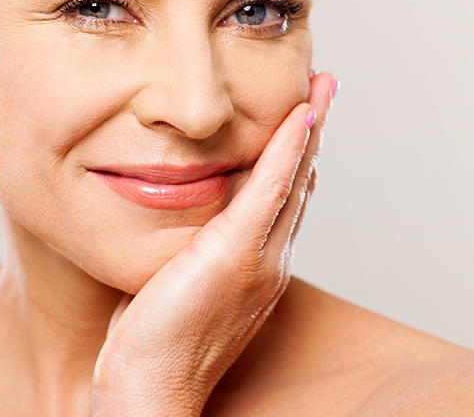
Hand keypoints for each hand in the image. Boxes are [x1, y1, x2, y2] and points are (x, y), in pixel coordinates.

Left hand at [91, 72, 336, 415]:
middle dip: (314, 133)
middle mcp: (272, 263)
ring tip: (321, 87)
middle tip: (324, 87)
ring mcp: (262, 260)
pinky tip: (301, 115)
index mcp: (259, 271)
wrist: (150, 389)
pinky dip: (291, 147)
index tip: (303, 118)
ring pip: (296, 179)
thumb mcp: (171, 285)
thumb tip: (172, 228)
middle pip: (301, 183)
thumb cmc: (149, 349)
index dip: (297, 157)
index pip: (285, 202)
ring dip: (311, 128)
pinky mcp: (238, 254)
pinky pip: (274, 187)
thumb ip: (182, 252)